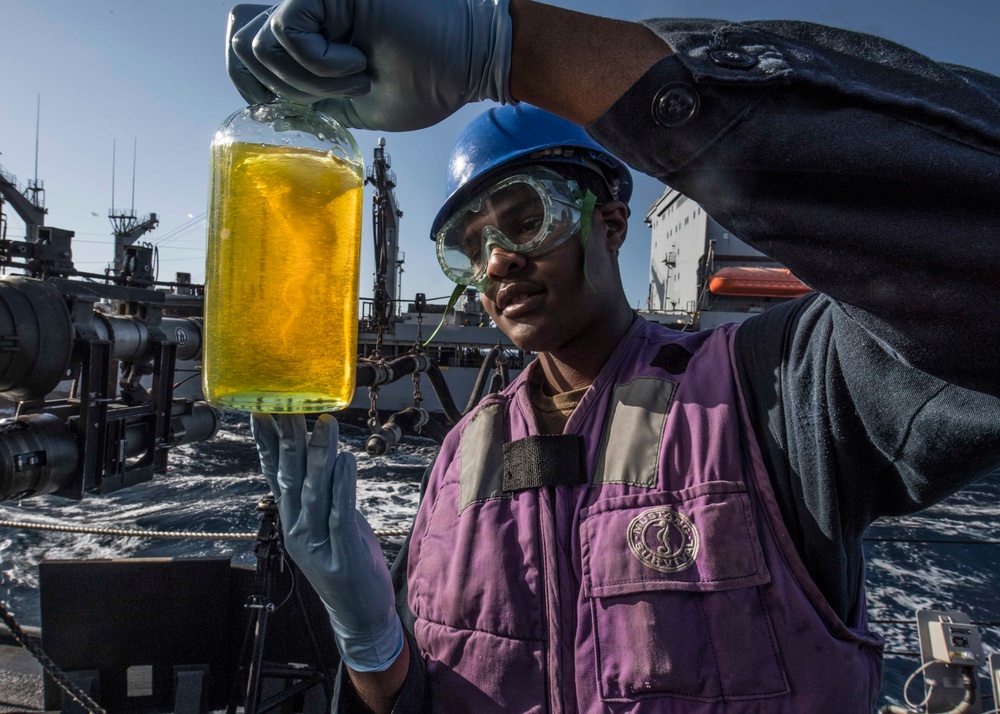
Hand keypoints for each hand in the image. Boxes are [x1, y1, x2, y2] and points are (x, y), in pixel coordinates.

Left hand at [227, 0, 514, 130]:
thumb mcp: (349, 102)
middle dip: (277, 88)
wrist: (468, 64)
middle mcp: (306, 6)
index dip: (252, 83)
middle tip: (331, 95)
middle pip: (236, 41)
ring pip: (258, 45)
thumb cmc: (425, 82)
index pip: (241, 44)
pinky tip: (358, 63)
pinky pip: (287, 35)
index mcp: (310, 28)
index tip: (300, 107)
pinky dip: (321, 66)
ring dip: (309, 81)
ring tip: (355, 77)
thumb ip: (305, 95)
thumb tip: (264, 103)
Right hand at [251, 413, 402, 671]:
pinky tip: (345, 460)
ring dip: (318, 455)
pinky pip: (340, 514)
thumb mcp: (329, 523)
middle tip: (287, 404)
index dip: (266, 442)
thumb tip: (325, 455)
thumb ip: (323, 493)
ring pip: (315, 492)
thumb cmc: (347, 562)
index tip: (260, 409)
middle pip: (289, 477)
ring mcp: (318, 543)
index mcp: (291, 518)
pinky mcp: (342, 555)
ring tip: (323, 423)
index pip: (273, 474)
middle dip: (288, 439)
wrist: (360, 614)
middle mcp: (296, 528)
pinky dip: (342, 486)